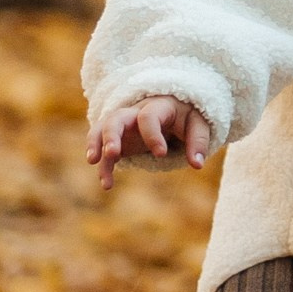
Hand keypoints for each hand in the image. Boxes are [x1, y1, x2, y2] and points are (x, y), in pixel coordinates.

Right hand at [89, 98, 214, 173]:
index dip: (152, 135)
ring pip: (102, 130)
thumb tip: (197, 165)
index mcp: (157, 106)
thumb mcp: (198, 124)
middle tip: (112, 153)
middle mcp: (135, 113)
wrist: (175, 110)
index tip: (161, 154)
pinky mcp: (119, 140)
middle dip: (111, 135)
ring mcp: (124, 126)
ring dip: (95, 145)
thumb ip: (198, 142)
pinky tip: (107, 185)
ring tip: (93, 162)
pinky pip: (105, 151)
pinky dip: (103, 166)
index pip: (148, 116)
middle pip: (116, 118)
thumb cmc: (186, 116)